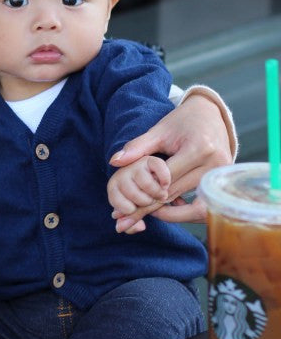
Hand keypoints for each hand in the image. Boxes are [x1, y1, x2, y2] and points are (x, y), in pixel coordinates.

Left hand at [110, 94, 230, 229]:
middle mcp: (214, 164)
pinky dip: (184, 211)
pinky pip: (203, 205)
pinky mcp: (224, 183)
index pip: (166, 180)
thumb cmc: (183, 122)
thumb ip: (138, 147)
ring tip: (146, 217)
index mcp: (198, 149)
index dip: (143, 195)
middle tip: (125, 222)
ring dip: (169, 214)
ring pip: (190, 205)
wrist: (212, 115)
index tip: (123, 211)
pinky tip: (166, 212)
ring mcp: (222, 175)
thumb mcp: (159, 131)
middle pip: (177, 194)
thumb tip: (114, 162)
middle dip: (150, 209)